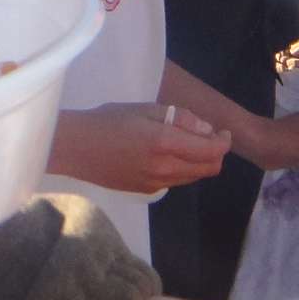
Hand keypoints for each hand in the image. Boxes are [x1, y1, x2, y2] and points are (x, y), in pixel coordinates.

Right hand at [49, 103, 230, 193]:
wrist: (74, 148)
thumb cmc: (107, 121)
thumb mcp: (144, 109)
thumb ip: (180, 119)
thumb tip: (207, 131)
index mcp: (165, 144)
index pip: (211, 151)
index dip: (223, 142)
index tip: (222, 132)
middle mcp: (165, 169)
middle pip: (208, 169)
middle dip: (215, 153)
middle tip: (207, 136)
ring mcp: (155, 184)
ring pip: (193, 177)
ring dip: (199, 162)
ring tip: (184, 142)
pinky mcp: (146, 191)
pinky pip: (176, 181)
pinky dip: (181, 169)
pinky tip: (164, 155)